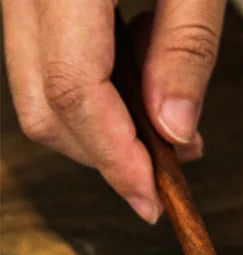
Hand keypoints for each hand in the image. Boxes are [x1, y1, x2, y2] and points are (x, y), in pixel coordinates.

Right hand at [1, 0, 225, 223]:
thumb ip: (186, 48)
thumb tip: (172, 129)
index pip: (74, 90)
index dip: (116, 157)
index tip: (153, 199)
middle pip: (44, 105)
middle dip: (110, 155)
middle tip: (176, 159)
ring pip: (37, 91)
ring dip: (104, 127)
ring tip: (168, 110)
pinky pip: (44, 62)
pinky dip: (93, 91)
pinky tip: (141, 74)